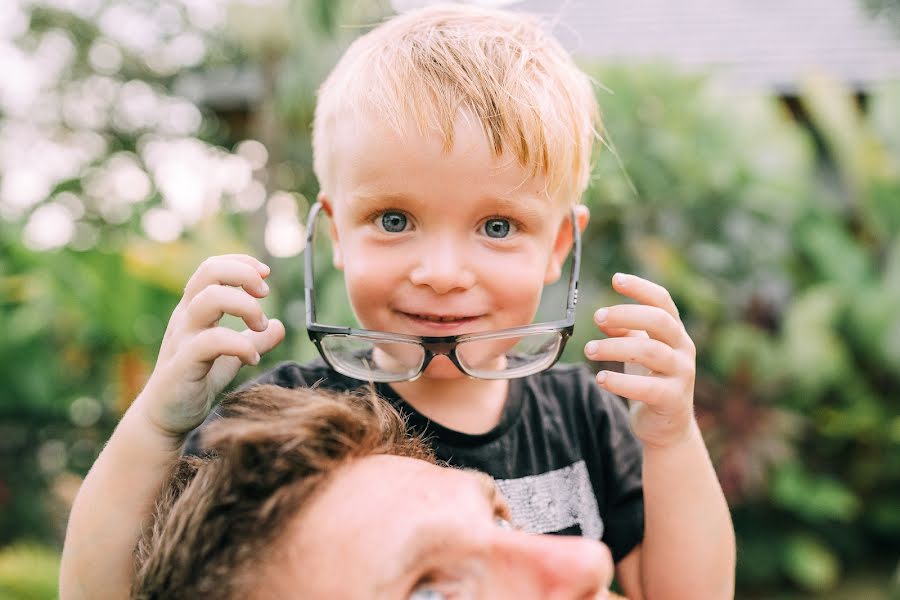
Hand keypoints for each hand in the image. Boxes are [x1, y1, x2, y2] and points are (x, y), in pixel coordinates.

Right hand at [137, 254, 285, 436]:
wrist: (165, 417)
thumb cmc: (195, 381)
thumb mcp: (230, 356)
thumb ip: (253, 339)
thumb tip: (280, 326)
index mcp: (195, 309)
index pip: (212, 268)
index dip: (241, 263)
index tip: (266, 275)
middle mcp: (186, 317)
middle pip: (209, 273)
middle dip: (244, 276)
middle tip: (265, 295)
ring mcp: (181, 339)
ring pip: (208, 300)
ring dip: (245, 306)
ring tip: (260, 327)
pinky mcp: (182, 364)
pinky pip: (209, 342)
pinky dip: (239, 345)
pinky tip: (252, 359)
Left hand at [583, 272, 696, 448]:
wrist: (667, 426)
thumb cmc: (651, 380)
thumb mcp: (638, 351)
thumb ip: (624, 331)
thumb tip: (603, 317)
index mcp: (675, 332)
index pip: (662, 301)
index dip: (640, 287)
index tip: (615, 279)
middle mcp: (683, 348)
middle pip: (659, 321)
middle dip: (626, 314)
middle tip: (596, 317)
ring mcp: (682, 374)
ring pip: (650, 351)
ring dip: (615, 347)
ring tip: (590, 350)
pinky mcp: (672, 399)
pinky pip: (646, 387)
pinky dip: (620, 381)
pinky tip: (601, 378)